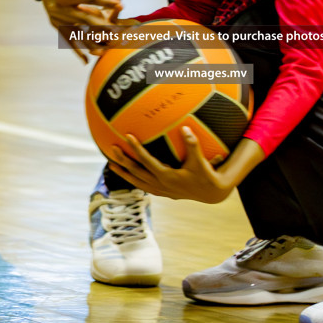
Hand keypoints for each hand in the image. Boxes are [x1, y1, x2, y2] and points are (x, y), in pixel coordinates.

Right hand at [37, 0, 126, 62]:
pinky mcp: (56, 26)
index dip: (104, 0)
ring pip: (77, 32)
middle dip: (102, 25)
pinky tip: (86, 61)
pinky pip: (68, 39)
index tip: (120, 3)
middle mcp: (58, 9)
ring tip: (105, 51)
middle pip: (84, 18)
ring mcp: (56, 19)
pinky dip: (76, 50)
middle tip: (118, 32)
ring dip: (90, 42)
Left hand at [108, 131, 263, 203]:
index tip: (127, 136)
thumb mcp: (200, 161)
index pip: (147, 161)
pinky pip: (143, 186)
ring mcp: (160, 190)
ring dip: (123, 173)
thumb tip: (185, 128)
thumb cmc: (206, 175)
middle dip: (123, 160)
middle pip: (136, 172)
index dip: (136, 148)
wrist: (211, 193)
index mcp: (167, 176)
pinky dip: (133, 180)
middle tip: (111, 148)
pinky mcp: (163, 193)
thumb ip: (193, 144)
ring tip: (111, 164)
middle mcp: (160, 185)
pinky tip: (128, 174)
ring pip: (137, 181)